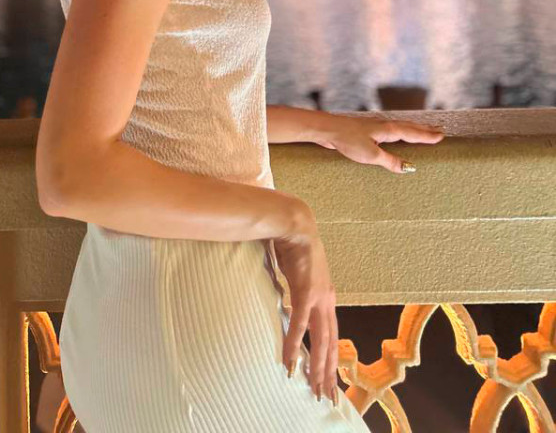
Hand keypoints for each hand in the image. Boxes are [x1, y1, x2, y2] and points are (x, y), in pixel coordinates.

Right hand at [274, 211, 338, 403]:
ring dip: (317, 367)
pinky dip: (294, 345)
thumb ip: (297, 290)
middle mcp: (327, 301)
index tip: (331, 378)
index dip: (332, 358)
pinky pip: (299, 325)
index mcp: (326, 297)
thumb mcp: (298, 273)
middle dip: (329, 372)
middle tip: (326, 396)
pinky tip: (290, 362)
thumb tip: (288, 302)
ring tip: (315, 388)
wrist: (295, 223)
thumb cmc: (293, 244)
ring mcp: (318, 298)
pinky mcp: (306, 292)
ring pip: (321, 341)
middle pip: (331, 344)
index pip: (331, 335)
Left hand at [315, 114, 444, 172]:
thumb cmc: (348, 140)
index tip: (442, 136)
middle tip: (440, 129)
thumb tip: (408, 168)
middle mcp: (384, 125)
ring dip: (414, 128)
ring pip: (400, 126)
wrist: (327, 129)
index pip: (413, 133)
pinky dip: (400, 130)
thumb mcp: (371, 155)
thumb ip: (390, 161)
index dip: (427, 136)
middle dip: (425, 129)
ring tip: (424, 129)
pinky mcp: (367, 129)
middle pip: (409, 126)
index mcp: (388, 130)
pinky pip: (390, 129)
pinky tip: (397, 133)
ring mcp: (376, 125)